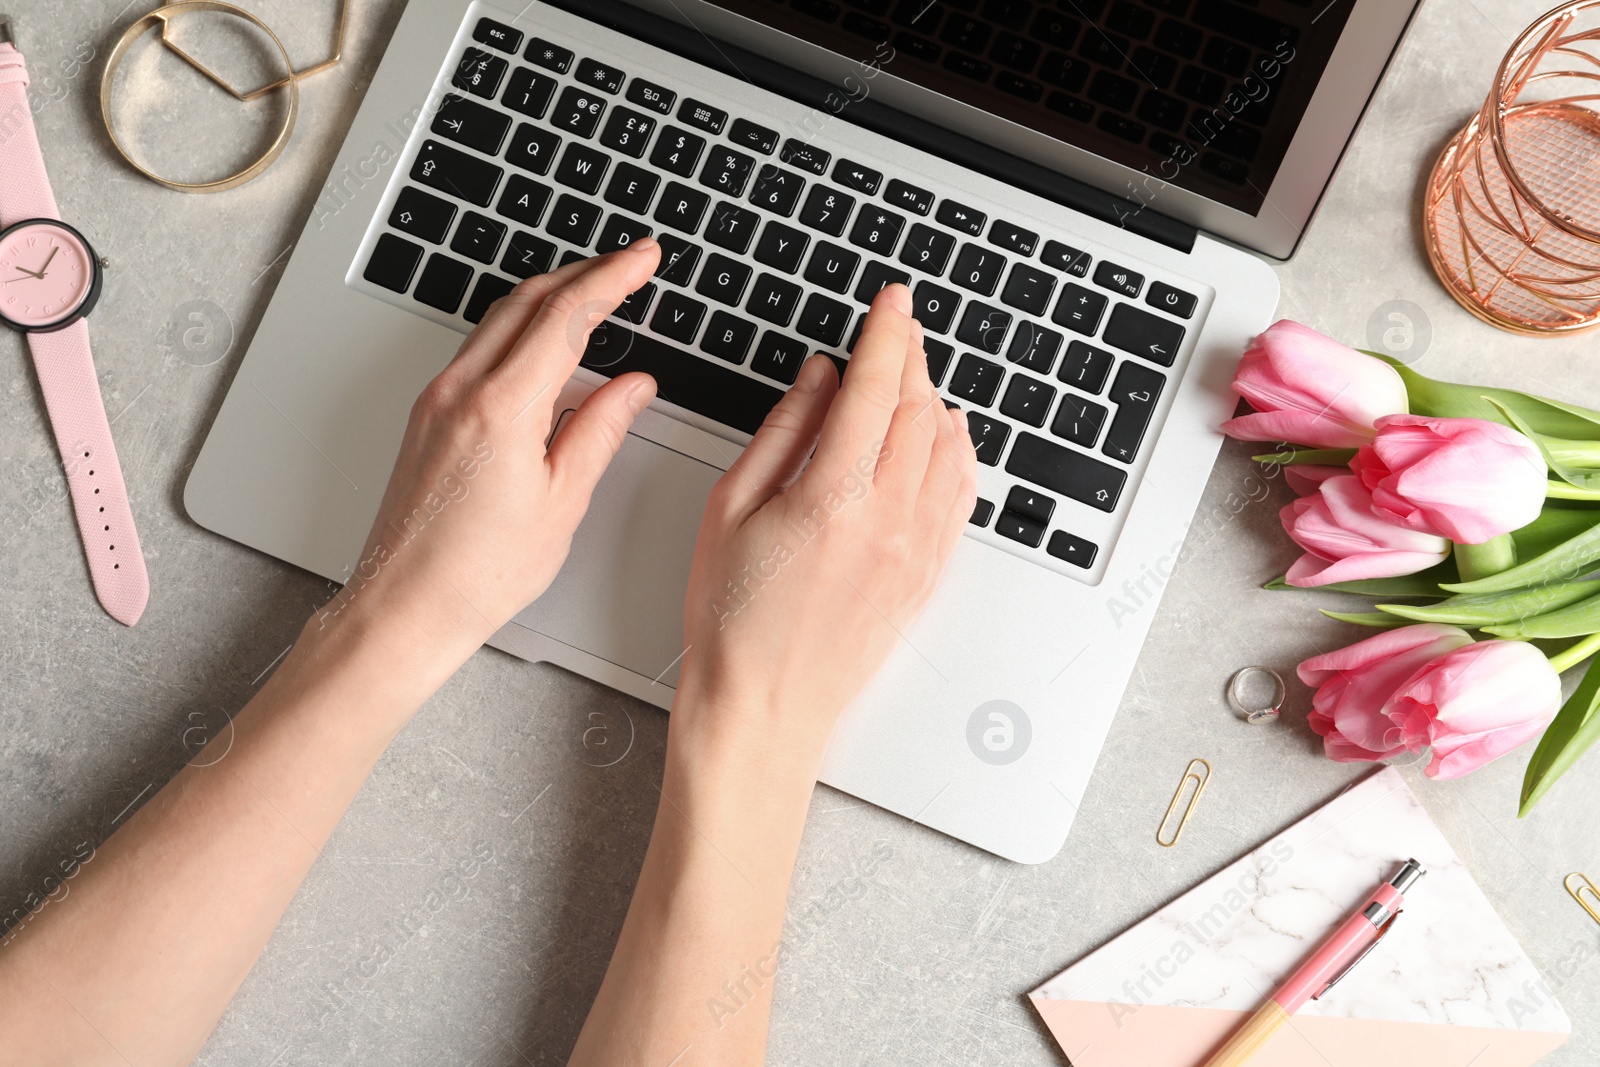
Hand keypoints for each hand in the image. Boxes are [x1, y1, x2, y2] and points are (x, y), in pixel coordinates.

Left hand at [318, 240, 661, 657]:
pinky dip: (521, 329)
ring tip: (596, 294)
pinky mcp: (427, 415)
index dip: (612, 279)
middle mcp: (460, 391)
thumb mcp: (562, 502)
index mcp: (501, 408)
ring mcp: (437, 400)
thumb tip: (632, 387)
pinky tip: (548, 343)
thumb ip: (600, 431)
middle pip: (528, 300)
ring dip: (550, 296)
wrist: (405, 606)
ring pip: (500, 319)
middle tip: (629, 264)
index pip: (565, 316)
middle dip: (583, 273)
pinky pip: (481, 349)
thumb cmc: (477, 573)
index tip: (643, 259)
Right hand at [671, 284, 977, 781]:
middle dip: (911, 357)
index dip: (886, 332)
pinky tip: (944, 436)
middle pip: (919, 410)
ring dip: (935, 399)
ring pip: (949, 448)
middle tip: (897, 326)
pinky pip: (960, 496)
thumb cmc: (732, 622)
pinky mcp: (926, 576)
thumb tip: (821, 379)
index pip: (876, 387)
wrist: (764, 710)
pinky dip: (957, 452)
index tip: (891, 300)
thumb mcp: (731, 509)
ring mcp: (916, 550)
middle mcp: (889, 520)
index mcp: (834, 497)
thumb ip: (784, 432)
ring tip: (914, 374)